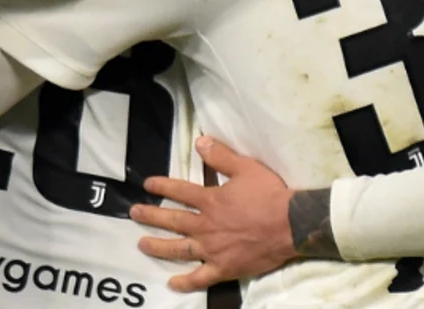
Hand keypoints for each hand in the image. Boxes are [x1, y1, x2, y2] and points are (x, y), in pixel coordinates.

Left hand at [132, 136, 300, 291]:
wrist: (290, 224)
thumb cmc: (269, 195)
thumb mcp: (246, 168)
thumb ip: (221, 156)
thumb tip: (199, 142)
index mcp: (211, 201)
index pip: (180, 192)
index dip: (162, 187)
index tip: (147, 185)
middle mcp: (206, 225)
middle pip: (173, 221)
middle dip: (150, 216)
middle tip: (133, 214)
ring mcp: (212, 249)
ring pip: (179, 249)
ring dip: (158, 246)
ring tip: (141, 244)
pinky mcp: (223, 268)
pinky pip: (200, 278)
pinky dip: (186, 282)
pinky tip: (172, 283)